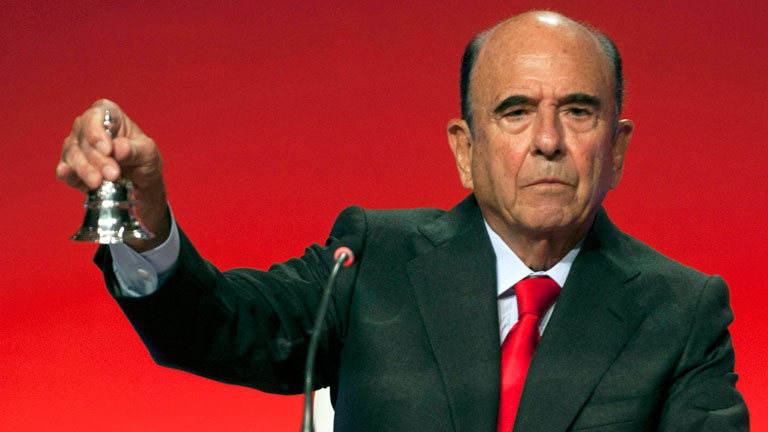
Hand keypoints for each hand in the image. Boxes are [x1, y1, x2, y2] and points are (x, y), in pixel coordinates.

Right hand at [56, 99, 170, 250]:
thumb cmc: (148, 167)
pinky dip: (69, 175)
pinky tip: (75, 182)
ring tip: (100, 183)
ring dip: (85, 169)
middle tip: (112, 175)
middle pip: (82, 136)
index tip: (108, 148)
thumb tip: (119, 148)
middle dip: (96, 156)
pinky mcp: (72, 169)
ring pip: (71, 153)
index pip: (99, 112)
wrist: (142, 194)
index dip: (98, 128)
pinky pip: (64, 170)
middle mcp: (91, 130)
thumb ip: (137, 151)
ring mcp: (78, 149)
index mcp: (111, 117)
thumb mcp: (151, 158)